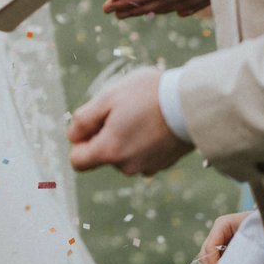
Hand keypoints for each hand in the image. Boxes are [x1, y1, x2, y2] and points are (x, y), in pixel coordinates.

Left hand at [67, 65, 192, 176]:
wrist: (191, 103)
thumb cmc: (148, 95)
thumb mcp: (107, 98)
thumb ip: (83, 120)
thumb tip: (72, 137)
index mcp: (110, 152)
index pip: (78, 161)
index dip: (79, 141)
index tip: (92, 123)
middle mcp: (127, 166)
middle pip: (102, 155)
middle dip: (105, 135)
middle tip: (122, 111)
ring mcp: (147, 167)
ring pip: (123, 155)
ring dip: (125, 138)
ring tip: (141, 115)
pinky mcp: (163, 164)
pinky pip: (142, 155)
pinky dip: (143, 142)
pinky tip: (154, 124)